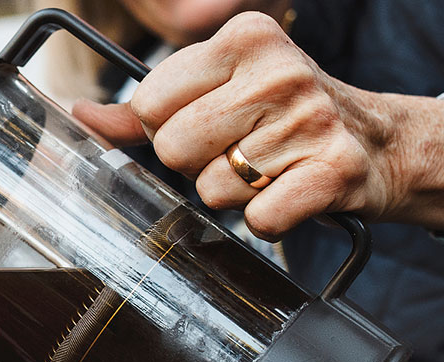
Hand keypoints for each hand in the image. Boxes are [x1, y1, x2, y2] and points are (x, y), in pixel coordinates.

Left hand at [73, 12, 443, 238]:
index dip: (165, 128)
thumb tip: (81, 116)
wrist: (381, 143)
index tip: (204, 125)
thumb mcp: (219, 91)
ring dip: (233, 195)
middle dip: (195, 164)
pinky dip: (267, 220)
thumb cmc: (284, 117)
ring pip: (211, 190)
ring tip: (266, 171)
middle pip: (172, 148)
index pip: (149, 102)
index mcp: (244, 40)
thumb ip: (145, 109)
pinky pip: (258, 221)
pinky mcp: (333, 172)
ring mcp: (310, 121)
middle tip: (236, 152)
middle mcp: (279, 72)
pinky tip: (287, 193)